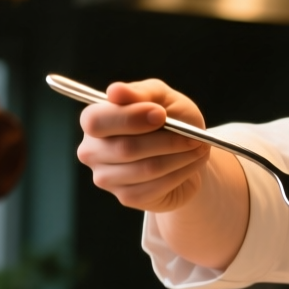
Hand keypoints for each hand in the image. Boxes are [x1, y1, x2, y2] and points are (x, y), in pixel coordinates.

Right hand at [77, 79, 212, 211]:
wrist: (184, 152)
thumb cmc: (169, 119)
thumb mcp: (161, 97)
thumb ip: (141, 93)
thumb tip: (115, 91)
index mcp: (94, 120)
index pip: (96, 121)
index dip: (130, 118)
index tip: (161, 114)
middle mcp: (92, 151)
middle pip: (125, 148)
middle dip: (166, 140)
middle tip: (192, 136)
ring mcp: (106, 178)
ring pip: (146, 169)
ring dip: (179, 157)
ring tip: (197, 147)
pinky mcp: (126, 197)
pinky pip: (156, 187)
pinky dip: (181, 173)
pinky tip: (191, 163)